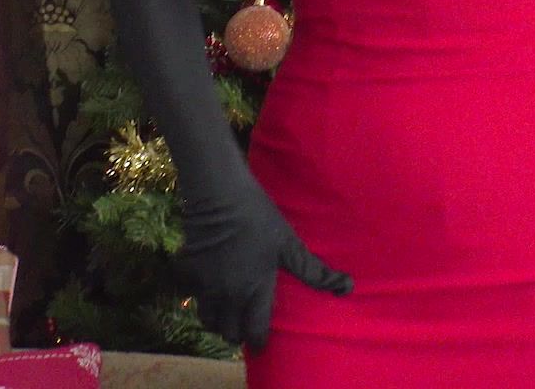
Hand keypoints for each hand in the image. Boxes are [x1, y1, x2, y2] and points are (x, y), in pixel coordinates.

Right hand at [176, 178, 352, 350]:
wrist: (218, 194)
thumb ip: (314, 271)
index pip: (254, 333)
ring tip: (228, 310)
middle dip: (238, 333)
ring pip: (207, 320)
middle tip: (246, 323)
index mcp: (254, 291)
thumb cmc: (258, 218)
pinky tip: (207, 286)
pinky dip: (198, 297)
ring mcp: (203, 285)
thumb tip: (347, 286)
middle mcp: (227, 295)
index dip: (259, 340)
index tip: (263, 340)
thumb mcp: (289, 244)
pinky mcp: (187, 271)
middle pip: (228, 333)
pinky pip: (189, 296)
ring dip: (218, 320)